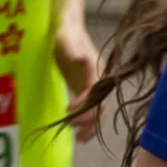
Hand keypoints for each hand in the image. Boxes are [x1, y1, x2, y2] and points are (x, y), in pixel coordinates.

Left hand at [55, 23, 100, 141]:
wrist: (68, 27)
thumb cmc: (66, 32)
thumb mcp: (66, 38)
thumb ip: (73, 49)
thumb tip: (82, 58)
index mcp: (96, 69)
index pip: (95, 92)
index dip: (84, 104)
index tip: (69, 109)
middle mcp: (99, 79)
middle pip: (101, 106)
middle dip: (89, 121)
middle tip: (74, 130)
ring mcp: (93, 85)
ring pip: (98, 111)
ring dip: (91, 125)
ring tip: (79, 138)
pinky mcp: (85, 88)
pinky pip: (91, 109)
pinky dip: (87, 122)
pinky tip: (79, 132)